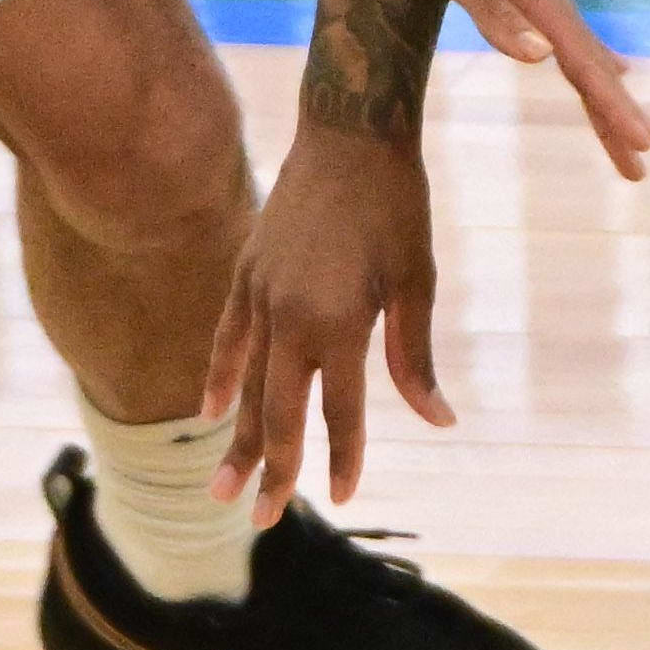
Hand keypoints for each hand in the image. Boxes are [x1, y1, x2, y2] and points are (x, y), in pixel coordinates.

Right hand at [203, 124, 446, 511]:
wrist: (349, 129)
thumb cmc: (396, 204)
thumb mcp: (417, 280)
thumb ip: (415, 358)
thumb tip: (436, 420)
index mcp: (338, 322)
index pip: (338, 412)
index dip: (341, 458)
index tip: (340, 496)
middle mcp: (289, 317)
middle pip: (277, 412)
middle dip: (271, 470)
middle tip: (260, 520)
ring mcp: (259, 295)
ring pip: (245, 385)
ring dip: (235, 440)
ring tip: (219, 489)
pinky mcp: (246, 272)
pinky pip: (227, 338)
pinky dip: (220, 377)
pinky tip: (212, 412)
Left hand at [453, 0, 649, 180]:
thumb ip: (492, 9)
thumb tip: (540, 55)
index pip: (584, 64)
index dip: (613, 106)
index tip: (645, 145)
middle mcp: (550, 0)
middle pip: (592, 70)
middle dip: (616, 119)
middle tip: (640, 171)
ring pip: (585, 60)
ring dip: (609, 103)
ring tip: (633, 149)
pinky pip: (574, 42)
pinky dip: (597, 66)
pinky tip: (618, 73)